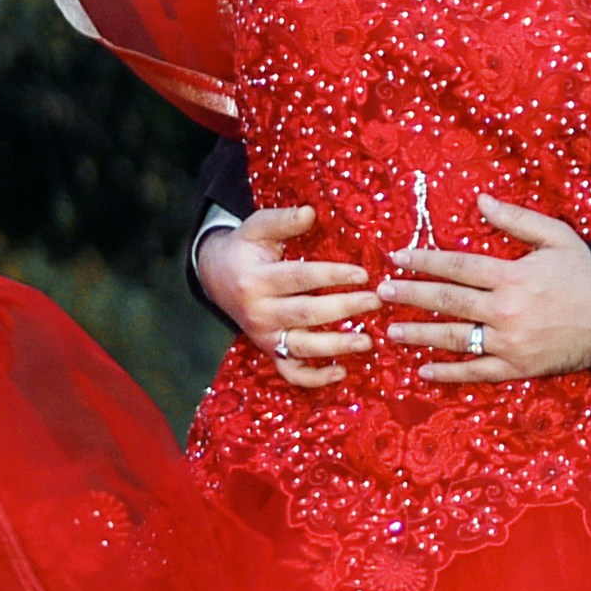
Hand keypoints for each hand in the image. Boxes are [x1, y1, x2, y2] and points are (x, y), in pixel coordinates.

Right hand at [197, 203, 377, 391]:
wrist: (214, 277)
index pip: (300, 278)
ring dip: (336, 347)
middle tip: (375, 301)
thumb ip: (282, 220)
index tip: (363, 274)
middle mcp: (259, 312)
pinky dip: (315, 378)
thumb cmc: (244, 249)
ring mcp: (264, 336)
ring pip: (302, 348)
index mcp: (257, 280)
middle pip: (306, 314)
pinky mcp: (269, 351)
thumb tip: (310, 212)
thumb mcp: (256, 228)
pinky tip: (342, 372)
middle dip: (344, 308)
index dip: (333, 276)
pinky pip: (291, 373)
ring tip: (367, 341)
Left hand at [388, 196, 590, 384]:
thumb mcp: (559, 238)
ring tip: (392, 330)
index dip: (424, 260)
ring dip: (419, 334)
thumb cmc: (586, 277)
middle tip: (382, 292)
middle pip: (447, 301)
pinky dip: (447, 374)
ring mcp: (509, 342)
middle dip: (410, 295)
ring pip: (453, 338)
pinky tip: (423, 370)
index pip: (457, 265)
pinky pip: (475, 373)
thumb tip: (481, 200)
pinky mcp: (517, 368)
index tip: (398, 257)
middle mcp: (505, 310)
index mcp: (512, 276)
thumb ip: (518, 219)